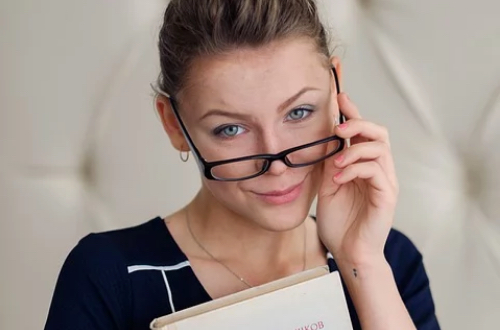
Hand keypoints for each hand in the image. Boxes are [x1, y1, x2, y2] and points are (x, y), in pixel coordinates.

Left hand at [316, 92, 398, 265]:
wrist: (348, 252)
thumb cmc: (339, 222)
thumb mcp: (328, 186)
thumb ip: (330, 163)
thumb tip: (327, 140)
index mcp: (362, 165)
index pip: (362, 132)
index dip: (353, 111)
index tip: (339, 96)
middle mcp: (378, 169)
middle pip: (378, 132)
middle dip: (359, 122)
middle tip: (339, 126)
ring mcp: (385, 181)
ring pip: (380, 148)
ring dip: (355, 150)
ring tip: (336, 163)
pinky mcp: (387, 195)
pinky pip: (376, 171)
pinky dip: (355, 170)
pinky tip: (339, 179)